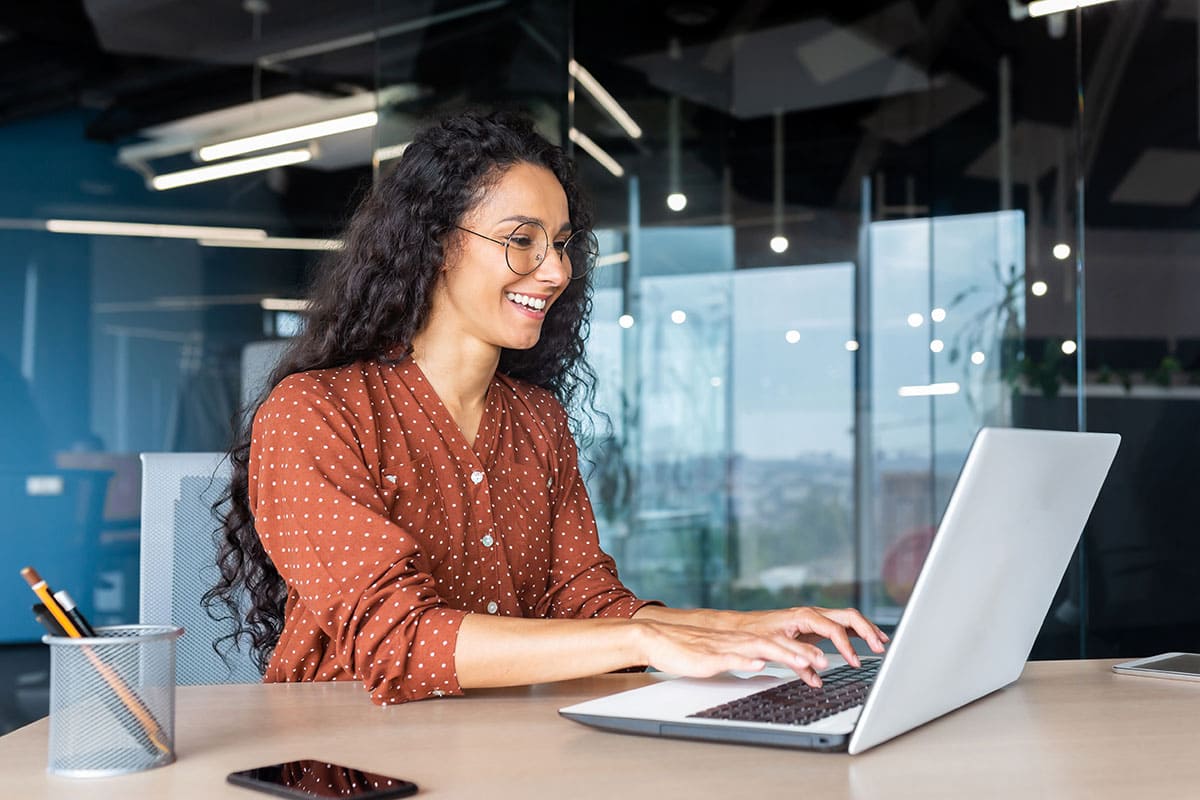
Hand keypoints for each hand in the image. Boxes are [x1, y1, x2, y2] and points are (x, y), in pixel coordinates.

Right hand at [634, 620, 830, 686]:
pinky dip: (746, 659)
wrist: (659, 640)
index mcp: (743, 641)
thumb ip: (744, 657)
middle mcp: (738, 641)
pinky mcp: (709, 657)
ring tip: (804, 661)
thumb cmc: (689, 650)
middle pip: (776, 644)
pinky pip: (730, 657)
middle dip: (802, 652)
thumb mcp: (723, 655)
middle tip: (826, 661)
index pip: (779, 643)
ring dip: (783, 654)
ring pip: (759, 648)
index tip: (825, 660)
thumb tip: (765, 663)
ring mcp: (725, 648)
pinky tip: (759, 662)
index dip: (803, 650)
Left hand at [726, 606, 888, 669]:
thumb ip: (798, 660)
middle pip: (848, 617)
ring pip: (848, 619)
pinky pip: (841, 625)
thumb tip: (819, 675)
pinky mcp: (815, 624)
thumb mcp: (776, 648)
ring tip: (881, 642)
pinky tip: (866, 641)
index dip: (847, 647)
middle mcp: (813, 613)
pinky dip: (856, 633)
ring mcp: (815, 617)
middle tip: (880, 647)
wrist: (743, 627)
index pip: (835, 629)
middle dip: (867, 631)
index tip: (856, 662)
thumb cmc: (756, 634)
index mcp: (805, 616)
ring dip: (866, 629)